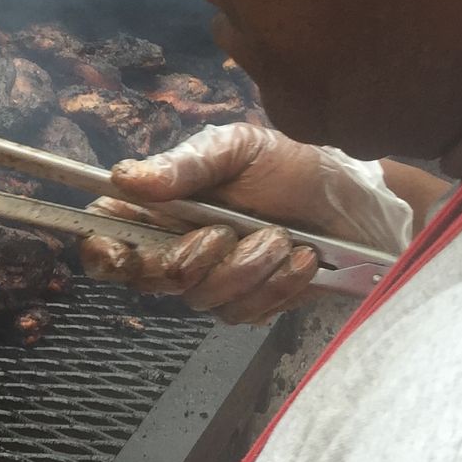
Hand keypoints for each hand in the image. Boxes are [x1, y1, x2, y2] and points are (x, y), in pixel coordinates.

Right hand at [79, 123, 415, 323]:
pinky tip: (302, 260)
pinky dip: (278, 285)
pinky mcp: (249, 306)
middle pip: (148, 279)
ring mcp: (212, 283)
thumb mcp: (238, 148)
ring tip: (283, 237)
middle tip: (224, 233)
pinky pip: (245, 313)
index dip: (102, 251)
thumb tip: (125, 177)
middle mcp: (177, 248)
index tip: (123, 252)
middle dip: (191, 259)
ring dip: (248, 267)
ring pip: (202, 300)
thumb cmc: (293, 165)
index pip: (105, 239)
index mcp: (160, 207)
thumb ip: (184, 164)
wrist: (358, 202)